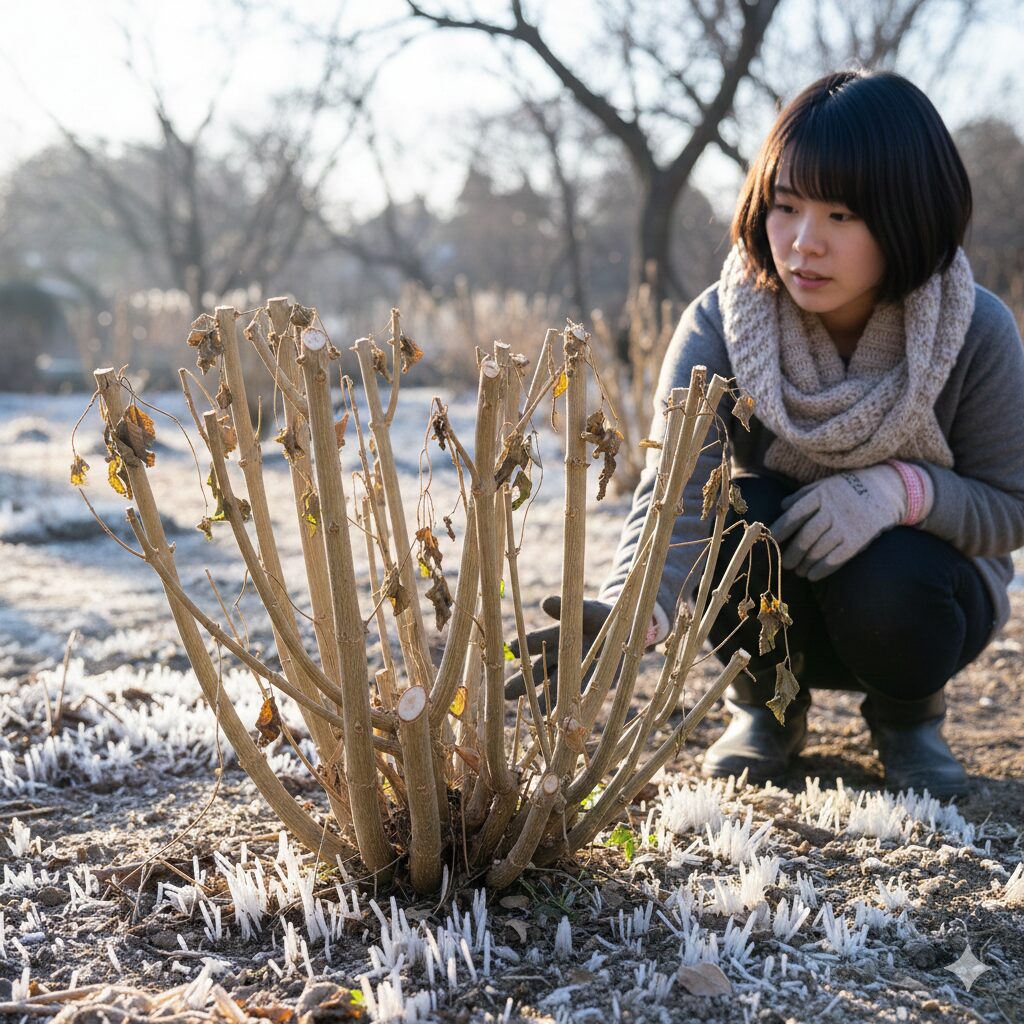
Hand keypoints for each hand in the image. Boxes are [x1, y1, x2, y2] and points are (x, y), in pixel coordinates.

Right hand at [503, 596, 611, 710]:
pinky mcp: (589, 683)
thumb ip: (566, 609)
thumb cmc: (599, 617)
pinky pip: (574, 697)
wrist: (623, 629)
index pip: (533, 642)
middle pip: (536, 671)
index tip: (508, 651)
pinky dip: (565, 707)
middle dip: (521, 682)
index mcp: (554, 636)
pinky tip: (558, 720)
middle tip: (504, 693)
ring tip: (531, 714)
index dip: (520, 646)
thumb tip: (545, 603)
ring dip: (542, 701)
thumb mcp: (586, 610)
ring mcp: (573, 672)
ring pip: (552, 688)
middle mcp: (559, 657)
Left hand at [769, 465, 906, 580]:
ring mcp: (846, 525)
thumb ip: (802, 495)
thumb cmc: (847, 489)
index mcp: (820, 495)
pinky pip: (837, 558)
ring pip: (819, 550)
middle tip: (784, 563)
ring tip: (798, 571)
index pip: (794, 515)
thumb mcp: (824, 485)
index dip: (781, 529)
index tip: (772, 540)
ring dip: (804, 564)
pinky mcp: (859, 539)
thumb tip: (782, 507)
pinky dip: (822, 569)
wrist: (885, 489)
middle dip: (791, 553)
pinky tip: (812, 575)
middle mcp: (832, 510)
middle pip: (805, 537)